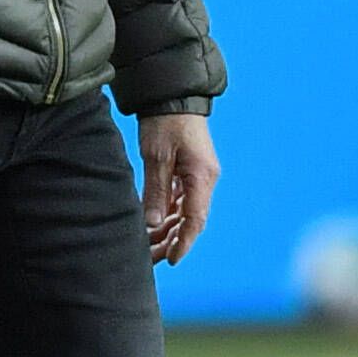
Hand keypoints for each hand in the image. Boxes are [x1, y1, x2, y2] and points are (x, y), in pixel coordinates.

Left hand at [139, 111, 218, 263]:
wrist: (173, 96)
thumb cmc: (165, 124)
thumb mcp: (156, 157)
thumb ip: (156, 191)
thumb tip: (153, 223)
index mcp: (202, 177)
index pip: (195, 219)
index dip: (183, 243)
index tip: (171, 260)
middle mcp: (206, 179)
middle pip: (192, 219)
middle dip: (174, 241)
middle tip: (155, 259)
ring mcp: (199, 175)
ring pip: (186, 211)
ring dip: (170, 229)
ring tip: (151, 246)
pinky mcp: (191, 170)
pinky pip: (182, 199)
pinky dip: (169, 213)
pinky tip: (155, 224)